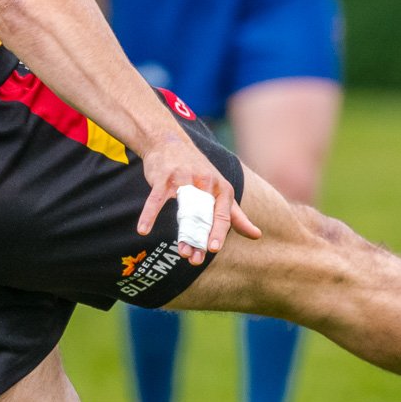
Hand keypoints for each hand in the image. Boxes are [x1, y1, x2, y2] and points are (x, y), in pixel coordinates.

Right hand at [138, 134, 259, 264]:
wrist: (169, 142)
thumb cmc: (197, 171)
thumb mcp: (220, 190)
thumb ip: (236, 215)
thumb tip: (257, 235)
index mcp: (221, 188)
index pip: (222, 214)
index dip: (218, 232)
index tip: (213, 248)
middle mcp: (205, 182)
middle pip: (203, 216)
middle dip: (200, 239)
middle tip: (196, 259)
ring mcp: (183, 179)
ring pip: (183, 211)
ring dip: (182, 233)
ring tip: (181, 252)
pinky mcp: (163, 177)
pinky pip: (156, 200)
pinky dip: (149, 215)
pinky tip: (143, 230)